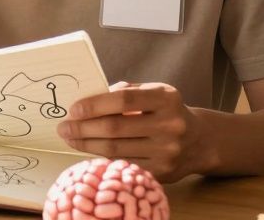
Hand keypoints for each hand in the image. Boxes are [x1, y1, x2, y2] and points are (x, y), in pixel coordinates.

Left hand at [57, 82, 209, 181]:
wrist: (200, 140)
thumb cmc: (165, 111)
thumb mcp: (153, 92)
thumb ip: (124, 91)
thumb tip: (87, 100)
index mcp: (166, 98)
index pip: (124, 100)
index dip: (95, 105)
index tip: (73, 109)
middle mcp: (170, 125)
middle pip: (116, 128)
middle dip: (83, 128)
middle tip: (63, 127)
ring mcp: (168, 151)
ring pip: (116, 149)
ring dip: (87, 145)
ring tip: (70, 139)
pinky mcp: (163, 172)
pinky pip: (123, 163)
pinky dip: (102, 157)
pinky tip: (90, 151)